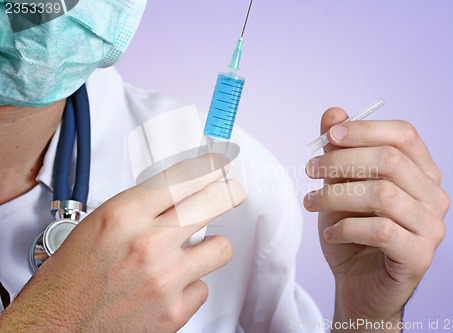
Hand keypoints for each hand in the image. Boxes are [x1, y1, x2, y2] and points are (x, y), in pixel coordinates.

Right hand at [0, 153, 244, 331]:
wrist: (54, 329)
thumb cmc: (68, 279)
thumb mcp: (99, 224)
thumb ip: (141, 206)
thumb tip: (179, 190)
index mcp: (124, 216)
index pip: (183, 177)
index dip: (210, 166)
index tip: (221, 164)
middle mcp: (148, 244)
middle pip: (214, 201)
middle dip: (228, 193)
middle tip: (230, 192)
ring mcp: (165, 278)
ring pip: (221, 248)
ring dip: (209, 247)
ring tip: (191, 252)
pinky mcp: (174, 311)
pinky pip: (203, 287)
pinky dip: (190, 285)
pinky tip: (170, 286)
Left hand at [304, 108, 448, 331]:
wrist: (358, 281)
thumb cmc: (352, 229)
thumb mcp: (339, 185)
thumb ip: (339, 150)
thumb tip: (333, 114)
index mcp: (421, 171)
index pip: (403, 135)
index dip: (365, 129)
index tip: (330, 135)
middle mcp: (434, 195)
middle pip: (391, 160)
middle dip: (342, 161)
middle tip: (310, 170)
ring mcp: (432, 227)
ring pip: (383, 194)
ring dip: (337, 195)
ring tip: (312, 202)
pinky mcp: (420, 256)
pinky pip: (381, 230)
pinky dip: (346, 228)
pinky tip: (329, 233)